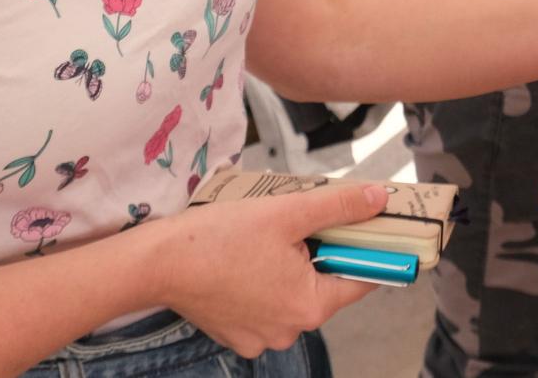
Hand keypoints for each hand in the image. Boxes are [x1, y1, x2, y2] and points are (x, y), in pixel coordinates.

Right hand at [155, 181, 389, 356]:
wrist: (157, 263)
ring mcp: (261, 337)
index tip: (365, 225)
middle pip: (325, 285)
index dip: (366, 248)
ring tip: (265, 239)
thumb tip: (380, 199)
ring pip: (294, 293)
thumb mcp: (287, 212)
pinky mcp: (238, 334)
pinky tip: (246, 259)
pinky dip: (264, 282)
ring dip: (290, 266)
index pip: (360, 278)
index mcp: (309, 307)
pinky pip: (266, 305)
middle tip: (298, 222)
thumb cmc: (218, 238)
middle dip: (319, 252)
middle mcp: (289, 331)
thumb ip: (338, 206)